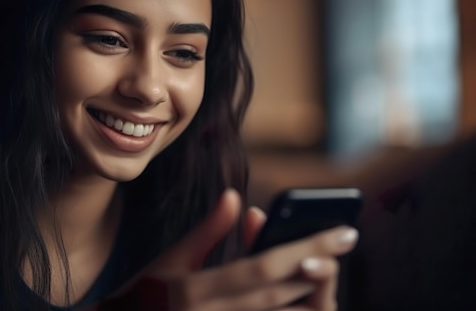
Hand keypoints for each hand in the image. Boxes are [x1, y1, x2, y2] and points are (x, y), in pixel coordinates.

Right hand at [93, 189, 357, 310]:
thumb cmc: (147, 293)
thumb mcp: (172, 259)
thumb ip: (208, 230)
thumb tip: (233, 196)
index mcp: (195, 290)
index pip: (262, 268)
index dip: (303, 249)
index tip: (339, 231)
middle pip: (278, 293)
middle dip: (317, 268)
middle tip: (345, 241)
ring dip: (311, 296)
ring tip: (332, 267)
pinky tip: (306, 296)